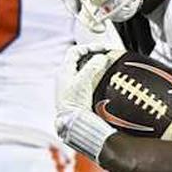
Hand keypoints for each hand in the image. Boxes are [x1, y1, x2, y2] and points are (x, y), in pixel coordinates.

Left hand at [56, 45, 121, 159]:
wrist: (72, 124)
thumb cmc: (73, 104)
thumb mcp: (83, 82)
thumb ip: (92, 67)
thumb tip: (101, 57)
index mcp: (64, 71)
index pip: (75, 51)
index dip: (89, 47)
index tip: (103, 49)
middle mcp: (66, 78)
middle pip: (80, 60)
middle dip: (94, 56)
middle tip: (106, 56)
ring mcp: (72, 87)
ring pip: (84, 70)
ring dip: (96, 67)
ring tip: (107, 66)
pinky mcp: (78, 95)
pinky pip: (87, 80)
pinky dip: (96, 77)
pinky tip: (104, 80)